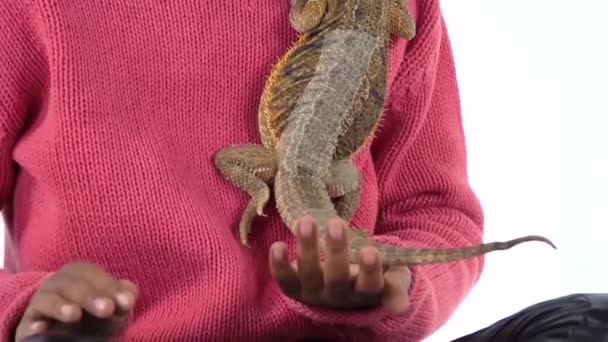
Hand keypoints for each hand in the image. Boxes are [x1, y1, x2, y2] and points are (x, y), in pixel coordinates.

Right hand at [15, 262, 138, 341]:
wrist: (65, 333)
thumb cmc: (94, 315)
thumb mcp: (112, 305)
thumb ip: (123, 297)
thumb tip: (129, 297)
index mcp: (80, 273)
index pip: (93, 274)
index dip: (110, 286)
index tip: (126, 303)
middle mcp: (58, 282)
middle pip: (73, 284)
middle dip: (91, 296)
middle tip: (108, 310)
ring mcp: (41, 301)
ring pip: (48, 298)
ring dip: (61, 305)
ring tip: (75, 315)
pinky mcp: (29, 322)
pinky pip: (30, 320)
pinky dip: (36, 323)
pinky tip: (42, 328)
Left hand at [270, 216, 410, 313]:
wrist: (344, 287)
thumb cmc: (372, 273)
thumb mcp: (391, 278)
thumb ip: (396, 286)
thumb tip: (402, 306)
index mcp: (365, 292)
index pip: (368, 285)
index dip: (369, 270)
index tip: (371, 251)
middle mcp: (338, 295)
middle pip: (337, 277)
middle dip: (337, 251)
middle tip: (337, 224)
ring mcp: (315, 292)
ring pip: (310, 274)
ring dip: (307, 248)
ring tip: (306, 220)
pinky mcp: (295, 287)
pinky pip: (285, 279)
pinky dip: (278, 264)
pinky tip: (277, 245)